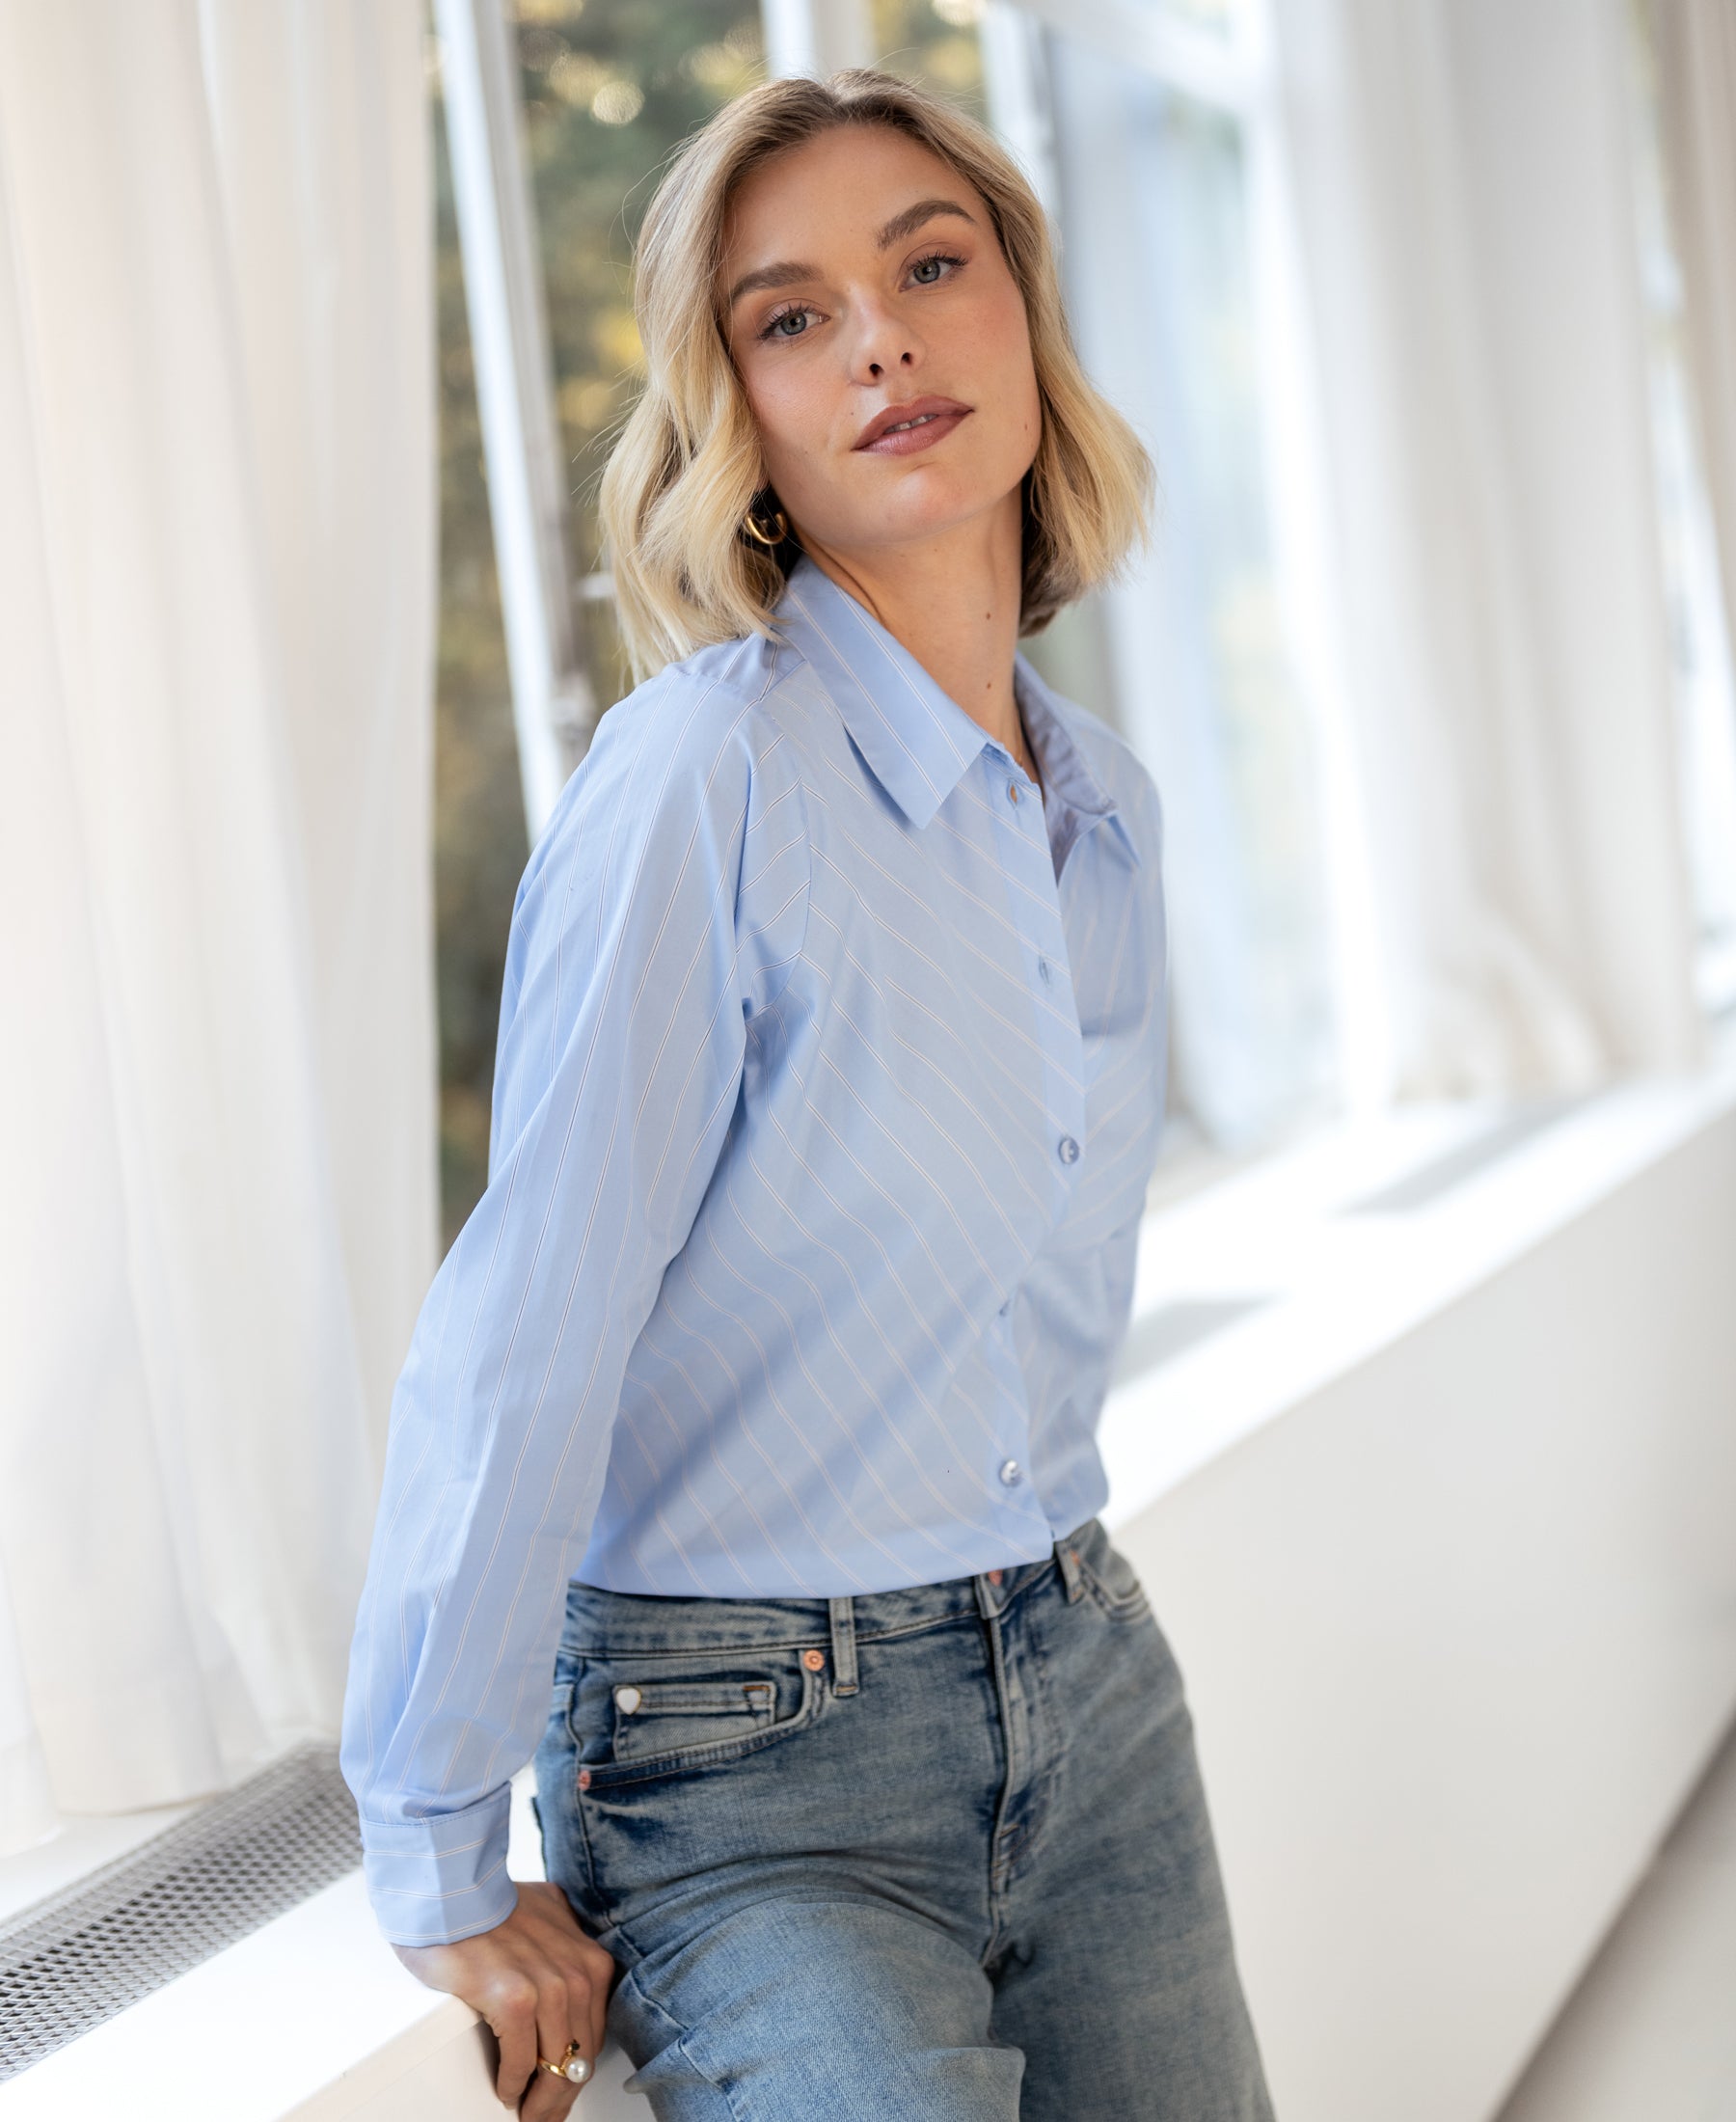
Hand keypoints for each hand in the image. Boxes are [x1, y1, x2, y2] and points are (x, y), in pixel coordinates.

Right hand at [393, 1881, 616, 2113]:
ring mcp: (548, 1988)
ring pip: (554, 2067)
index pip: (592, 2036)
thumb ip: (565, 1941)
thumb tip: (568, 1964)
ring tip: (525, 2114)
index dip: (577, 2072)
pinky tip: (506, 2092)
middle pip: (578, 2058)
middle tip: (544, 2118)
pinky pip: (520, 2061)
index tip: (563, 2092)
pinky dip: (513, 2084)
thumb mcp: (549, 1915)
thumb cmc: (492, 1905)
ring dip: (539, 2101)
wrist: (454, 1892)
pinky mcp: (514, 2000)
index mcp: (590, 1961)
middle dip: (561, 2096)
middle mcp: (577, 1975)